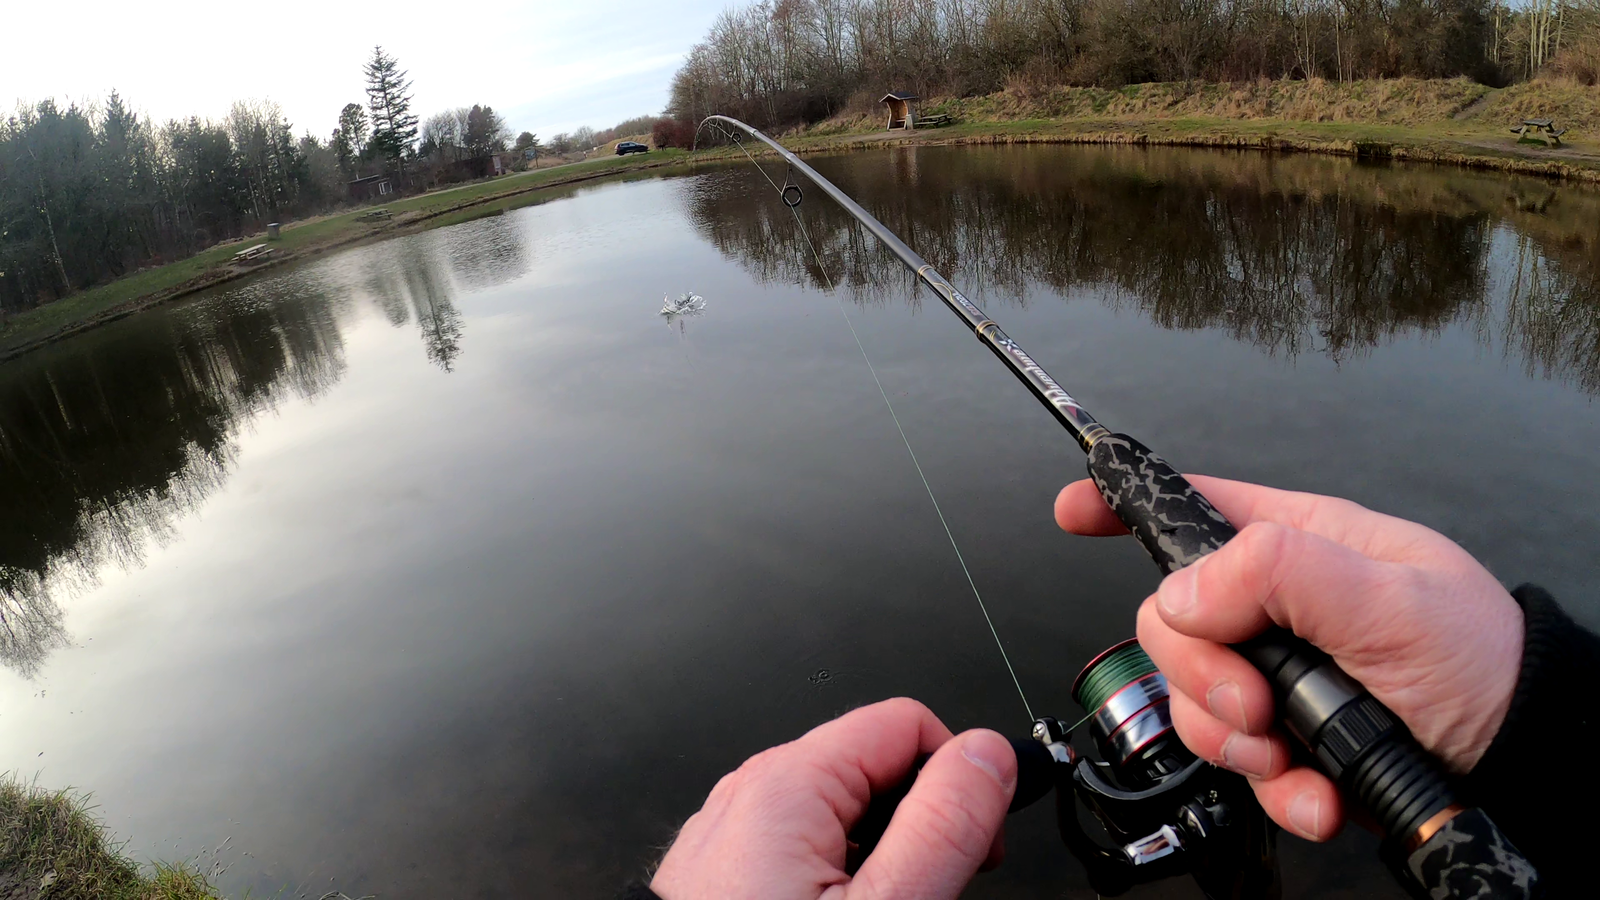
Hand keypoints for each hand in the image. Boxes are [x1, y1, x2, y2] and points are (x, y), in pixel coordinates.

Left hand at [651, 698, 1015, 899]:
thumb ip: (942, 826)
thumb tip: (987, 755)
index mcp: (787, 783)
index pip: (908, 723)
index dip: (960, 777)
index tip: (977, 843)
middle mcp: (751, 795)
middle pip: (876, 769)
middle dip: (920, 827)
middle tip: (929, 895)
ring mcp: (733, 836)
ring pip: (841, 818)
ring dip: (880, 862)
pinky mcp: (726, 875)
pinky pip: (800, 854)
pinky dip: (834, 884)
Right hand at [1055, 475, 1523, 841]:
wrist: (1523, 759)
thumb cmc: (1481, 659)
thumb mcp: (1390, 599)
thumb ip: (1281, 574)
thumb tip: (1184, 593)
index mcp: (1297, 543)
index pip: (1192, 505)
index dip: (1125, 503)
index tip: (1073, 511)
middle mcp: (1273, 606)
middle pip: (1170, 622)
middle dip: (1202, 675)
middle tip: (1259, 704)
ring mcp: (1274, 674)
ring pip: (1191, 699)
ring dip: (1234, 742)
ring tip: (1294, 759)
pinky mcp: (1285, 739)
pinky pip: (1233, 761)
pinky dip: (1271, 789)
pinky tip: (1316, 795)